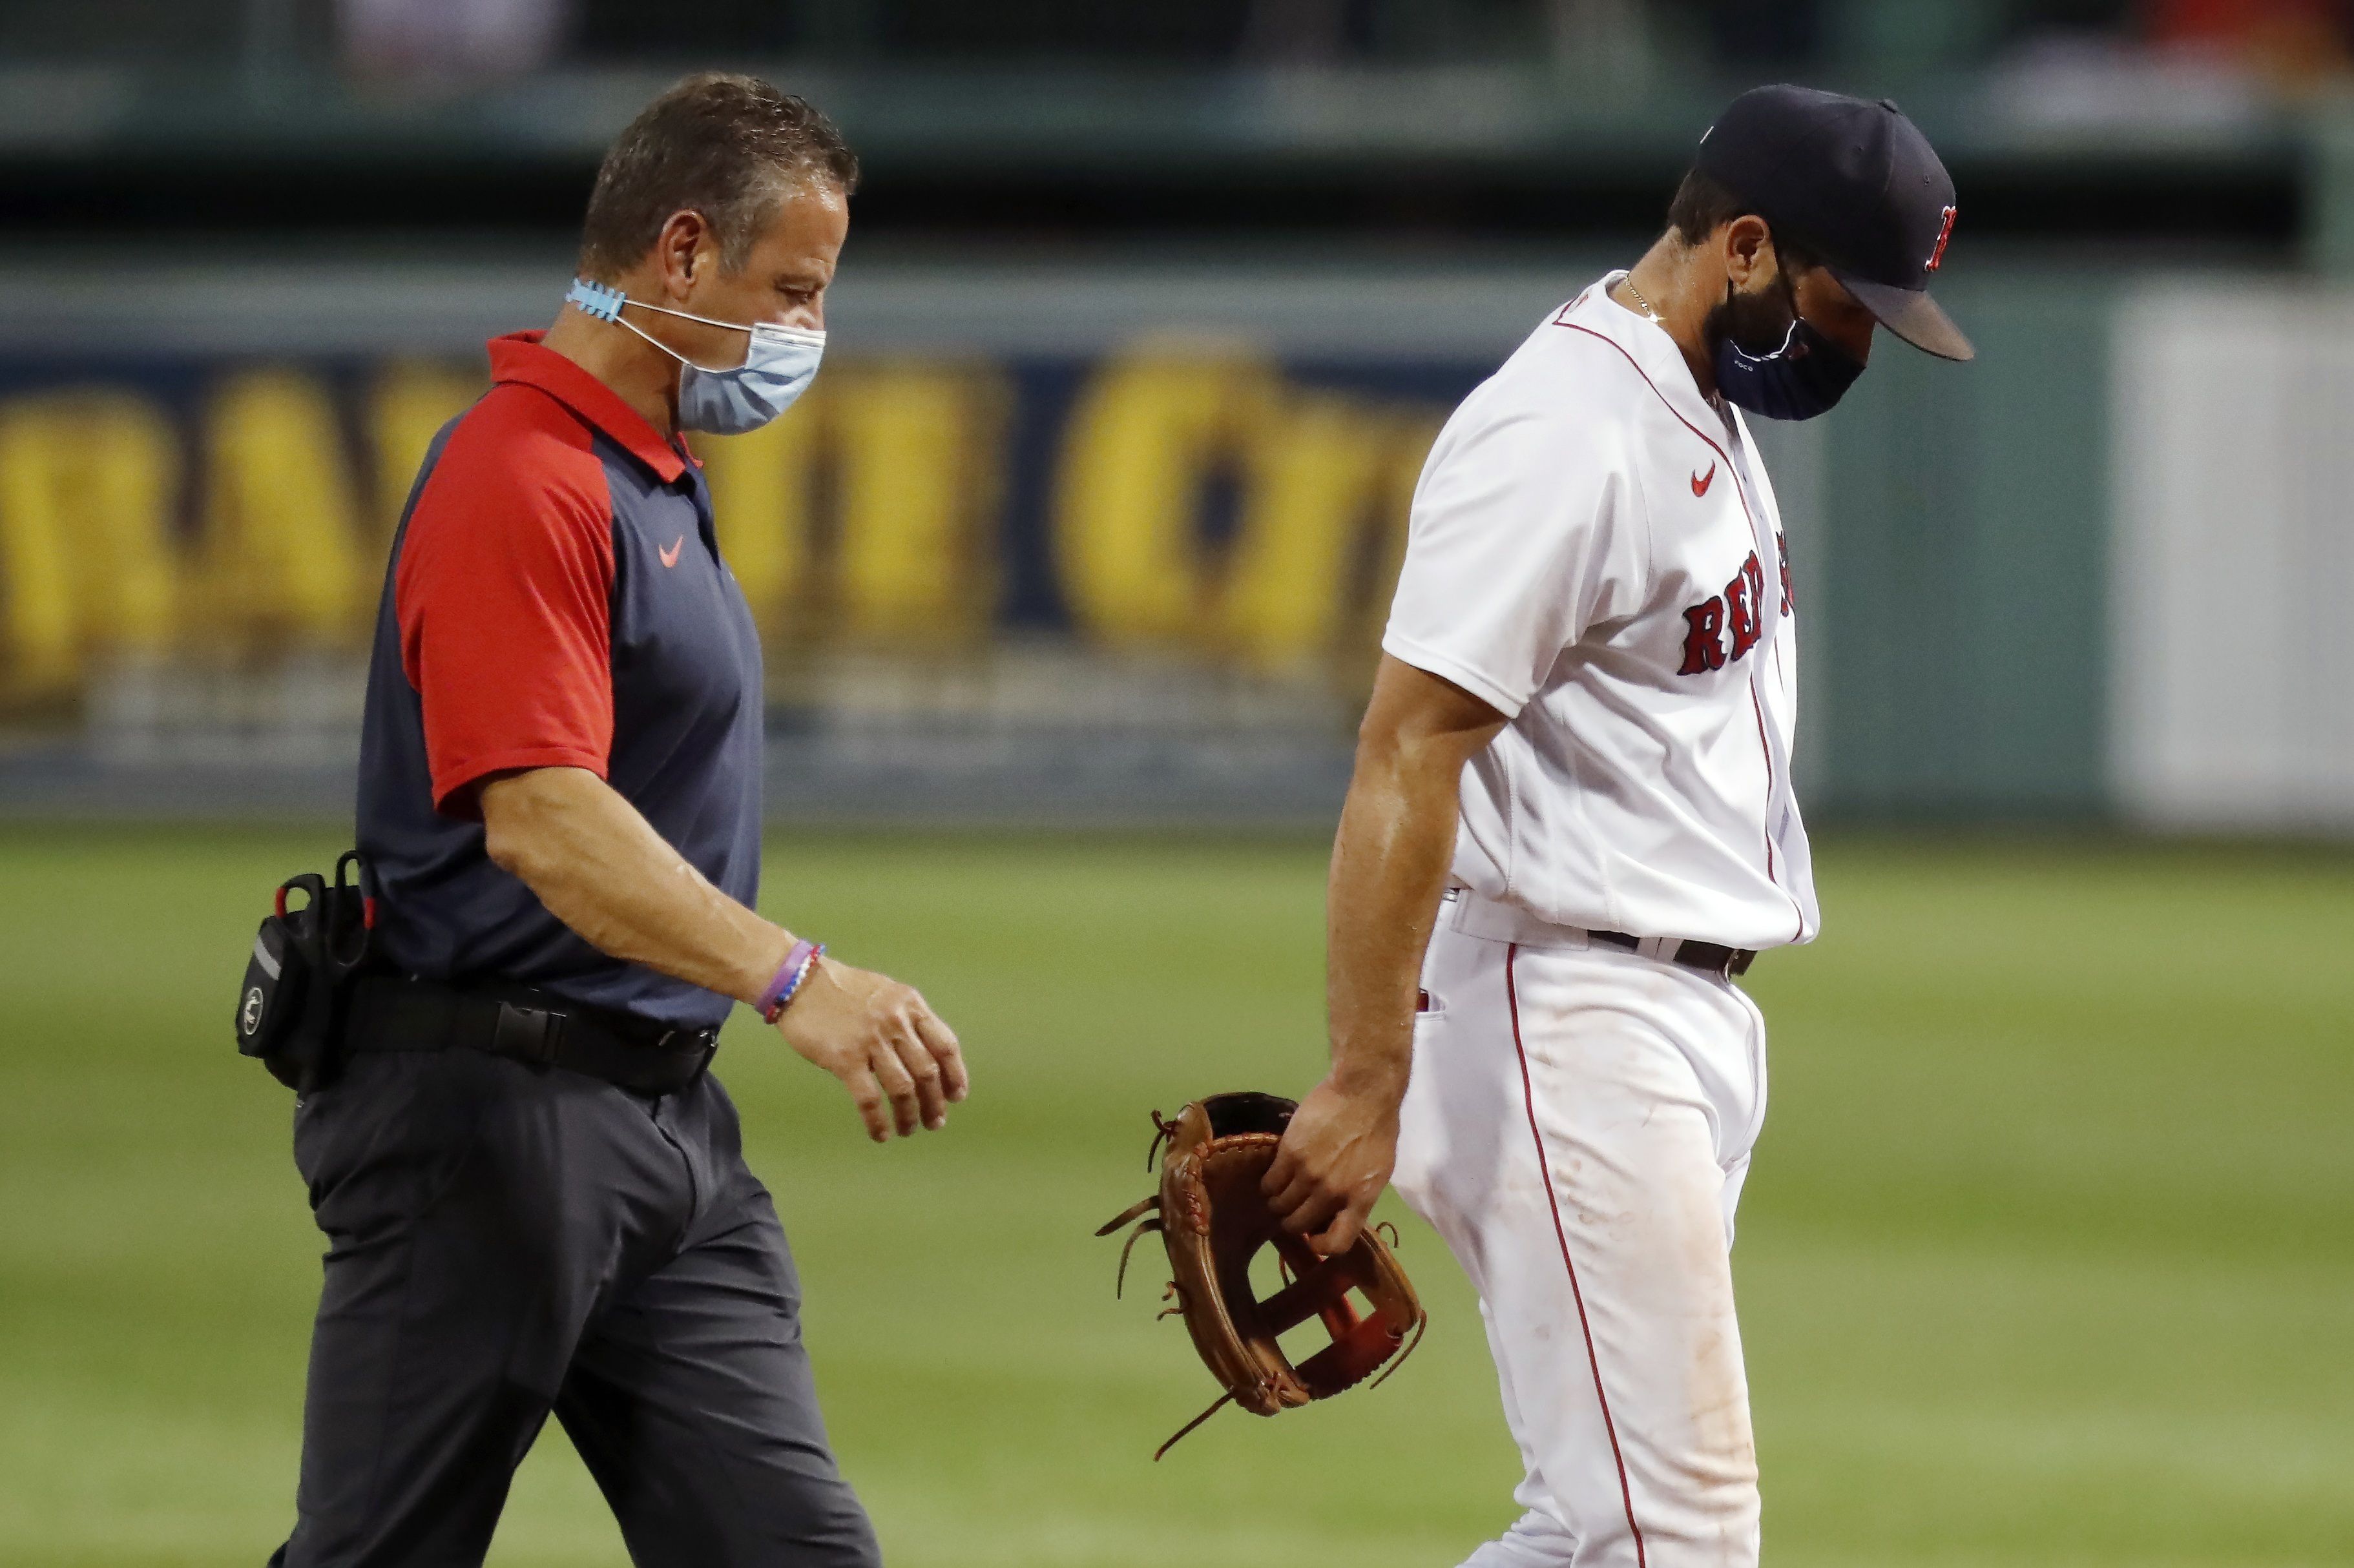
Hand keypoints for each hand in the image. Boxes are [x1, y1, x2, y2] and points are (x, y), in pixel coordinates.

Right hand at [773, 957, 967, 1141]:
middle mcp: (895, 1022)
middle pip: (927, 1071)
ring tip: (908, 1130)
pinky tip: (880, 1134)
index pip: (945, 1045)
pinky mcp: (844, 1058)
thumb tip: (926, 1056)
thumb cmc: (842, 990)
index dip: (955, 1075)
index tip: (956, 1096)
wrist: (799, 981)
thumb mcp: (886, 993)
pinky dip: (878, 1121)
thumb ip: (907, 1019)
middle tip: (935, 1122)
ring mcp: (871, 1040)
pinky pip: (869, 1098)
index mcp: (910, 1004)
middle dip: (935, 1103)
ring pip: (902, 1088)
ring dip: (909, 1116)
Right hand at [1262, 1072, 1401, 1254]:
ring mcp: (1309, 1174)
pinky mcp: (1289, 1154)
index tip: (1314, 1237)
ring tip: (1279, 1193)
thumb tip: (1338, 1212)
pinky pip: (1270, 1182)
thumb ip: (1358, 1194)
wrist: (1363, 1091)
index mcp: (1360, 1199)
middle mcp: (1332, 1193)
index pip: (1337, 1242)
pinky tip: (1273, 1177)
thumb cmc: (1378, 1129)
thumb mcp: (1378, 1171)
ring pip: (1280, 1204)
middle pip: (1299, 1224)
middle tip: (1291, 1210)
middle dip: (1293, 1221)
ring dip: (1278, 1202)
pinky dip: (1269, 1184)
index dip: (1321, 1246)